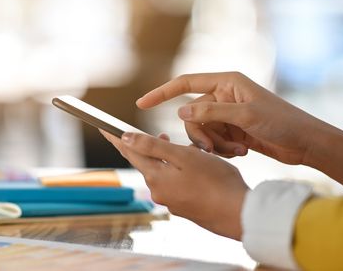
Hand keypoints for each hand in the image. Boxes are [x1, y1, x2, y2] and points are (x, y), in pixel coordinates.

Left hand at [100, 130, 248, 239]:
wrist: (238, 214)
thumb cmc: (215, 182)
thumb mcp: (183, 157)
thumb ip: (153, 146)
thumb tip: (126, 138)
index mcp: (155, 177)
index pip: (129, 152)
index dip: (116, 138)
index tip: (104, 127)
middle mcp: (158, 192)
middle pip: (147, 163)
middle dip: (152, 147)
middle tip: (163, 134)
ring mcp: (171, 201)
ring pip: (164, 172)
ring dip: (170, 158)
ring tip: (187, 149)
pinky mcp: (184, 206)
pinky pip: (175, 183)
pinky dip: (180, 172)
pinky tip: (197, 167)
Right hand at [136, 72, 342, 193]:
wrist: (305, 143)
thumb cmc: (282, 122)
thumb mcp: (245, 116)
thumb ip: (211, 111)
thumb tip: (180, 110)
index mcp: (227, 82)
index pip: (185, 83)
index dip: (162, 92)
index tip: (142, 104)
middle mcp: (224, 95)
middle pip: (191, 113)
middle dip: (200, 133)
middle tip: (213, 147)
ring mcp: (228, 114)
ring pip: (201, 130)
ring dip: (214, 144)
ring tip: (236, 151)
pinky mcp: (232, 131)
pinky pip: (213, 141)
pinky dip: (222, 150)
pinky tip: (242, 153)